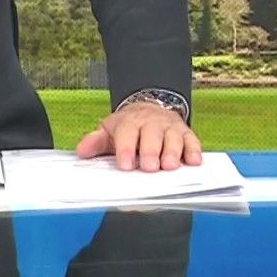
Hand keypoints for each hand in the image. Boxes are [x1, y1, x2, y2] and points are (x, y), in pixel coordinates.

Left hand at [76, 102, 202, 171]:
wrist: (149, 109)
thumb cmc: (129, 128)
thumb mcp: (109, 131)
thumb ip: (96, 142)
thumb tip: (82, 151)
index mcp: (130, 122)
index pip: (127, 133)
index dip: (126, 149)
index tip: (125, 164)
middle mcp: (152, 124)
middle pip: (152, 135)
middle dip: (151, 151)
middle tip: (149, 167)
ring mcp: (170, 128)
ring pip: (173, 138)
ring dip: (172, 152)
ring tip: (170, 166)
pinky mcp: (186, 134)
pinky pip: (192, 141)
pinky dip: (194, 151)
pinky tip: (193, 161)